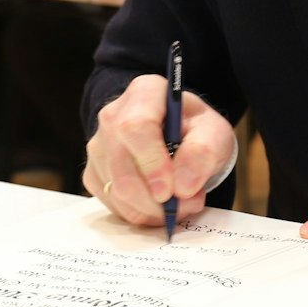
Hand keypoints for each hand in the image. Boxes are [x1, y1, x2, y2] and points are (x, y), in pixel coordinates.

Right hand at [85, 74, 235, 227]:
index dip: (152, 163)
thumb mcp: (214, 134)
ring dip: (153, 209)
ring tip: (181, 203)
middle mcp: (113, 115)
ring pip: (116, 189)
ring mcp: (99, 145)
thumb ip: (203, 152)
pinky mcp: (94, 172)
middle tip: (188, 203)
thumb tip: (182, 186)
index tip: (171, 191)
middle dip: (155, 197)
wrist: (181, 141)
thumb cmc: (196, 132)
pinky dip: (141, 213)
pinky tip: (160, 204)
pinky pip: (113, 204)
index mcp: (144, 93)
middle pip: (122, 165)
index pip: (136, 127)